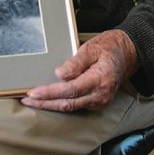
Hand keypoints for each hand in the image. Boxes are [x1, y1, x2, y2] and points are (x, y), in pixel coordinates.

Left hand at [21, 29, 139, 111]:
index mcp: (100, 80)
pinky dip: (61, 103)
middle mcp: (101, 95)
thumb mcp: (92, 48)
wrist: (128, 54)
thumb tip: (59, 74)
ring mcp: (100, 101)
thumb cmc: (109, 47)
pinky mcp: (97, 103)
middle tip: (26, 100)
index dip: (50, 93)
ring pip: (70, 107)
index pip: (70, 90)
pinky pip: (76, 105)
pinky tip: (48, 100)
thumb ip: (76, 62)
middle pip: (68, 103)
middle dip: (45, 103)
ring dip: (51, 105)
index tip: (33, 92)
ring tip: (32, 101)